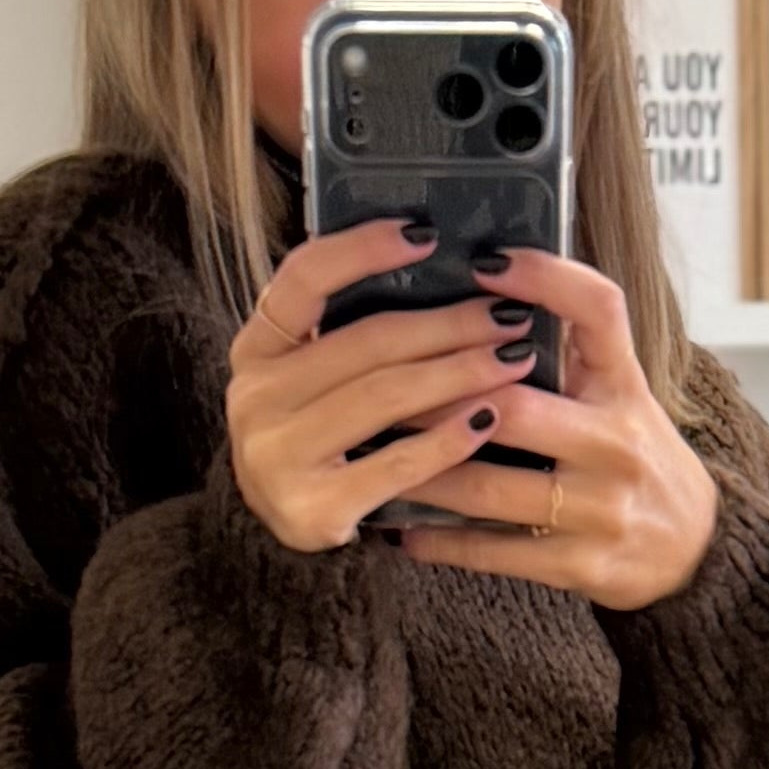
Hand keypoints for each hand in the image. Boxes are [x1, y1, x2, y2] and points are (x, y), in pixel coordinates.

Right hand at [226, 217, 531, 552]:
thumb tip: (440, 270)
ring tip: (514, 359)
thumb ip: (348, 331)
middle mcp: (254, 397)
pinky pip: (396, 463)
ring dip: (460, 373)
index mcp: (256, 349)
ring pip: (385, 396)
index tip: (426, 235)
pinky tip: (488, 419)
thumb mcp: (312, 379)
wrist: (283, 533)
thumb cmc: (320, 439)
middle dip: (448, 324)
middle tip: (507, 316)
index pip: (304, 277)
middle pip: (366, 342)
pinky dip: (447, 439)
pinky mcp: (311, 508)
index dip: (364, 250)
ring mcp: (276, 455)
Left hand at [387, 250, 720, 611]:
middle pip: (514, 408)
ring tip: (368, 457)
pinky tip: (401, 531)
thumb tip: (491, 293)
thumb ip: (573, 350)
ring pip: (488, 487)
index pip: (599, 310)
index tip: (484, 261)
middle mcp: (617, 442)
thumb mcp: (624, 394)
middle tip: (374, 388)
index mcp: (625, 387)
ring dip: (419, 473)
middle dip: (436, 400)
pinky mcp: (581, 565)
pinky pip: (494, 552)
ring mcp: (600, 509)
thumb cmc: (639, 459)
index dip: (545, 277)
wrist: (696, 552)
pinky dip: (440, 542)